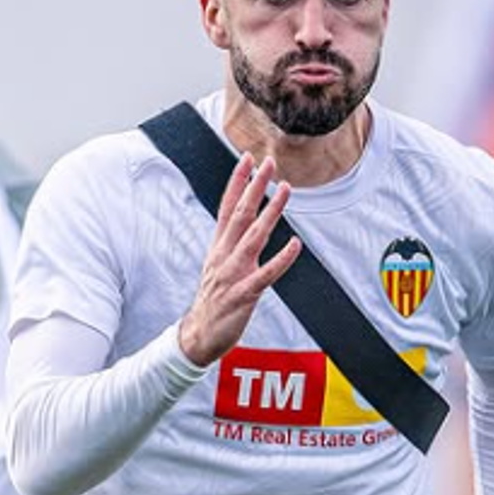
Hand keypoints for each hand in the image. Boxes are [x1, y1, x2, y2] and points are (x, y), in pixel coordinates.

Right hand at [178, 154, 301, 366]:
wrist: (198, 335)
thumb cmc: (213, 301)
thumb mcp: (217, 266)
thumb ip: (230, 244)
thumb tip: (243, 223)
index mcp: (218, 247)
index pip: (227, 207)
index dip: (237, 181)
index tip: (247, 158)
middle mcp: (223, 255)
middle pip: (239, 213)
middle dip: (255, 186)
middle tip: (268, 162)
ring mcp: (232, 274)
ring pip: (253, 236)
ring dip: (270, 212)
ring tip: (285, 190)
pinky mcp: (243, 294)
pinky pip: (265, 274)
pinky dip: (281, 259)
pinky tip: (295, 244)